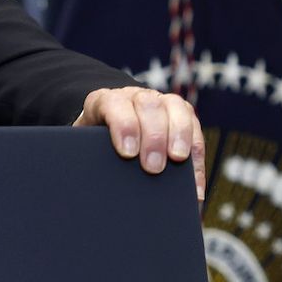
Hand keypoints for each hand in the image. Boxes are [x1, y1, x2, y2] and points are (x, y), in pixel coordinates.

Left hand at [74, 85, 205, 200]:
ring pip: (178, 109)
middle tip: (153, 167)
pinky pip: (196, 131)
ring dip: (180, 137)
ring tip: (178, 161)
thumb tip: (97, 180)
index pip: (115, 104)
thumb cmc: (93, 144)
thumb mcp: (85, 145)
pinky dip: (197, 159)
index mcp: (106, 100)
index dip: (123, 126)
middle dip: (153, 137)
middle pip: (149, 106)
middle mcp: (135, 97)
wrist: (107, 129)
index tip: (127, 153)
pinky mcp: (183, 115)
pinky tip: (194, 185)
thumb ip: (90, 153)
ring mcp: (161, 102)